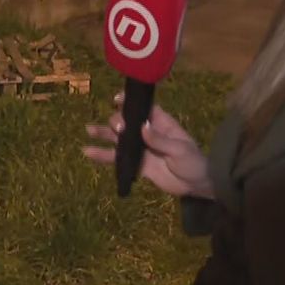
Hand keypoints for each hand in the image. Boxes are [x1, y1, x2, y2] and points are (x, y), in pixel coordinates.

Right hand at [84, 95, 212, 199]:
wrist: (196, 185)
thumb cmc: (192, 161)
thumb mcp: (179, 149)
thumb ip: (160, 140)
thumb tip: (142, 127)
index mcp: (161, 123)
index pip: (143, 108)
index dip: (129, 102)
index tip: (116, 99)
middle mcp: (148, 133)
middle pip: (127, 122)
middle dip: (117, 121)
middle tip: (116, 128)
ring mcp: (141, 148)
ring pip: (118, 138)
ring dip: (103, 133)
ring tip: (88, 129)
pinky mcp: (137, 164)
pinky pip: (118, 159)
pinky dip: (104, 156)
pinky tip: (89, 152)